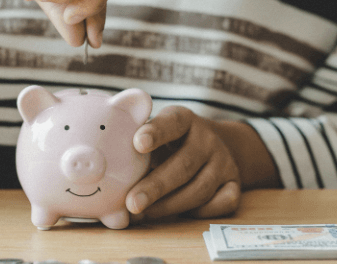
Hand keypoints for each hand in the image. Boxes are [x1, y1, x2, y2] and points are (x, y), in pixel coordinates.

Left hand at [125, 106, 279, 220]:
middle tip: (132, 202)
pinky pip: (222, 203)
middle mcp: (207, 139)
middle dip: (156, 186)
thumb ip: (134, 148)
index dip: (156, 132)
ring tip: (144, 213)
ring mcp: (224, 162)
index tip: (138, 143)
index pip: (172, 122)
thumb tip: (101, 179)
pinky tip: (178, 215)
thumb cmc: (171, 144)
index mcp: (183, 120)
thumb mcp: (155, 134)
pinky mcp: (235, 184)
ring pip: (200, 189)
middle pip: (184, 164)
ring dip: (170, 205)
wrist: (218, 145)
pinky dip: (200, 213)